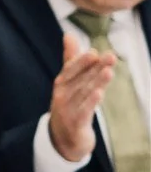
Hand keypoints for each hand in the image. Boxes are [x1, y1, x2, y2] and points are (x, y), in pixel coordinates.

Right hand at [50, 31, 116, 163]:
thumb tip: (69, 34)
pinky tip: (100, 93)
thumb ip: (70, 59)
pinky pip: (83, 111)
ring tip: (109, 72)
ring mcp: (67, 110)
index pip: (71, 70)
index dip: (82, 61)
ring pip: (84, 94)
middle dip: (95, 68)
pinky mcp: (75, 124)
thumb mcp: (68, 82)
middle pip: (80, 79)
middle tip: (110, 57)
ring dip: (97, 82)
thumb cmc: (69, 103)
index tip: (96, 52)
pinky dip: (90, 102)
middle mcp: (62, 95)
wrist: (63, 137)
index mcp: (61, 83)